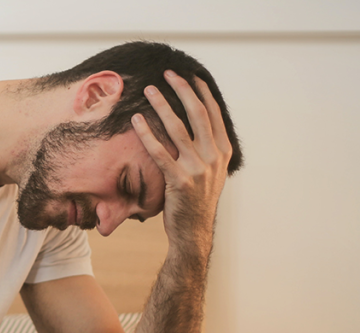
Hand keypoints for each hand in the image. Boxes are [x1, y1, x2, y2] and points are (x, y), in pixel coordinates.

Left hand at [132, 70, 232, 256]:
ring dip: (162, 106)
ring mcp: (198, 169)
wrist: (193, 231)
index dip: (200, 92)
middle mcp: (214, 157)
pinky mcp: (179, 181)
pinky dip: (147, 134)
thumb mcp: (211, 171)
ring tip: (148, 90)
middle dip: (182, 90)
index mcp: (223, 151)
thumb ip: (207, 147)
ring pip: (178, 129)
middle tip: (168, 73)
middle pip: (197, 114)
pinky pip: (160, 152)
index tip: (189, 75)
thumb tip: (197, 122)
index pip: (213, 113)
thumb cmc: (196, 199)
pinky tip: (136, 120)